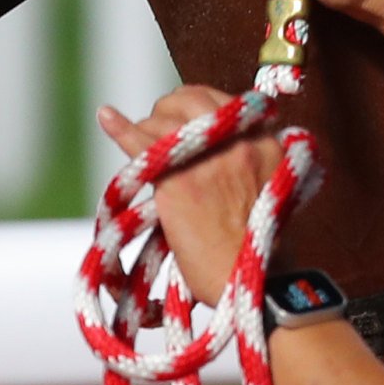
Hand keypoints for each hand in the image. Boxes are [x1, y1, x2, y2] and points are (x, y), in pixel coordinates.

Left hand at [95, 83, 272, 299]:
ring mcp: (207, 159)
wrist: (253, 284)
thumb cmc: (262, 250)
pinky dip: (121, 128)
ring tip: (143, 143)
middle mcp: (241, 142)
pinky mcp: (177, 181)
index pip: (228, 103)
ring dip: (150, 127)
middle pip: (194, 100)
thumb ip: (255, 162)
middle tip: (162, 129)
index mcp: (270, 143)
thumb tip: (227, 152)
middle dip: (173, 109)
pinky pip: (142, 143)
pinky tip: (107, 117)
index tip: (193, 124)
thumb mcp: (276, 191)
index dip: (204, 110)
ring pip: (165, 118)